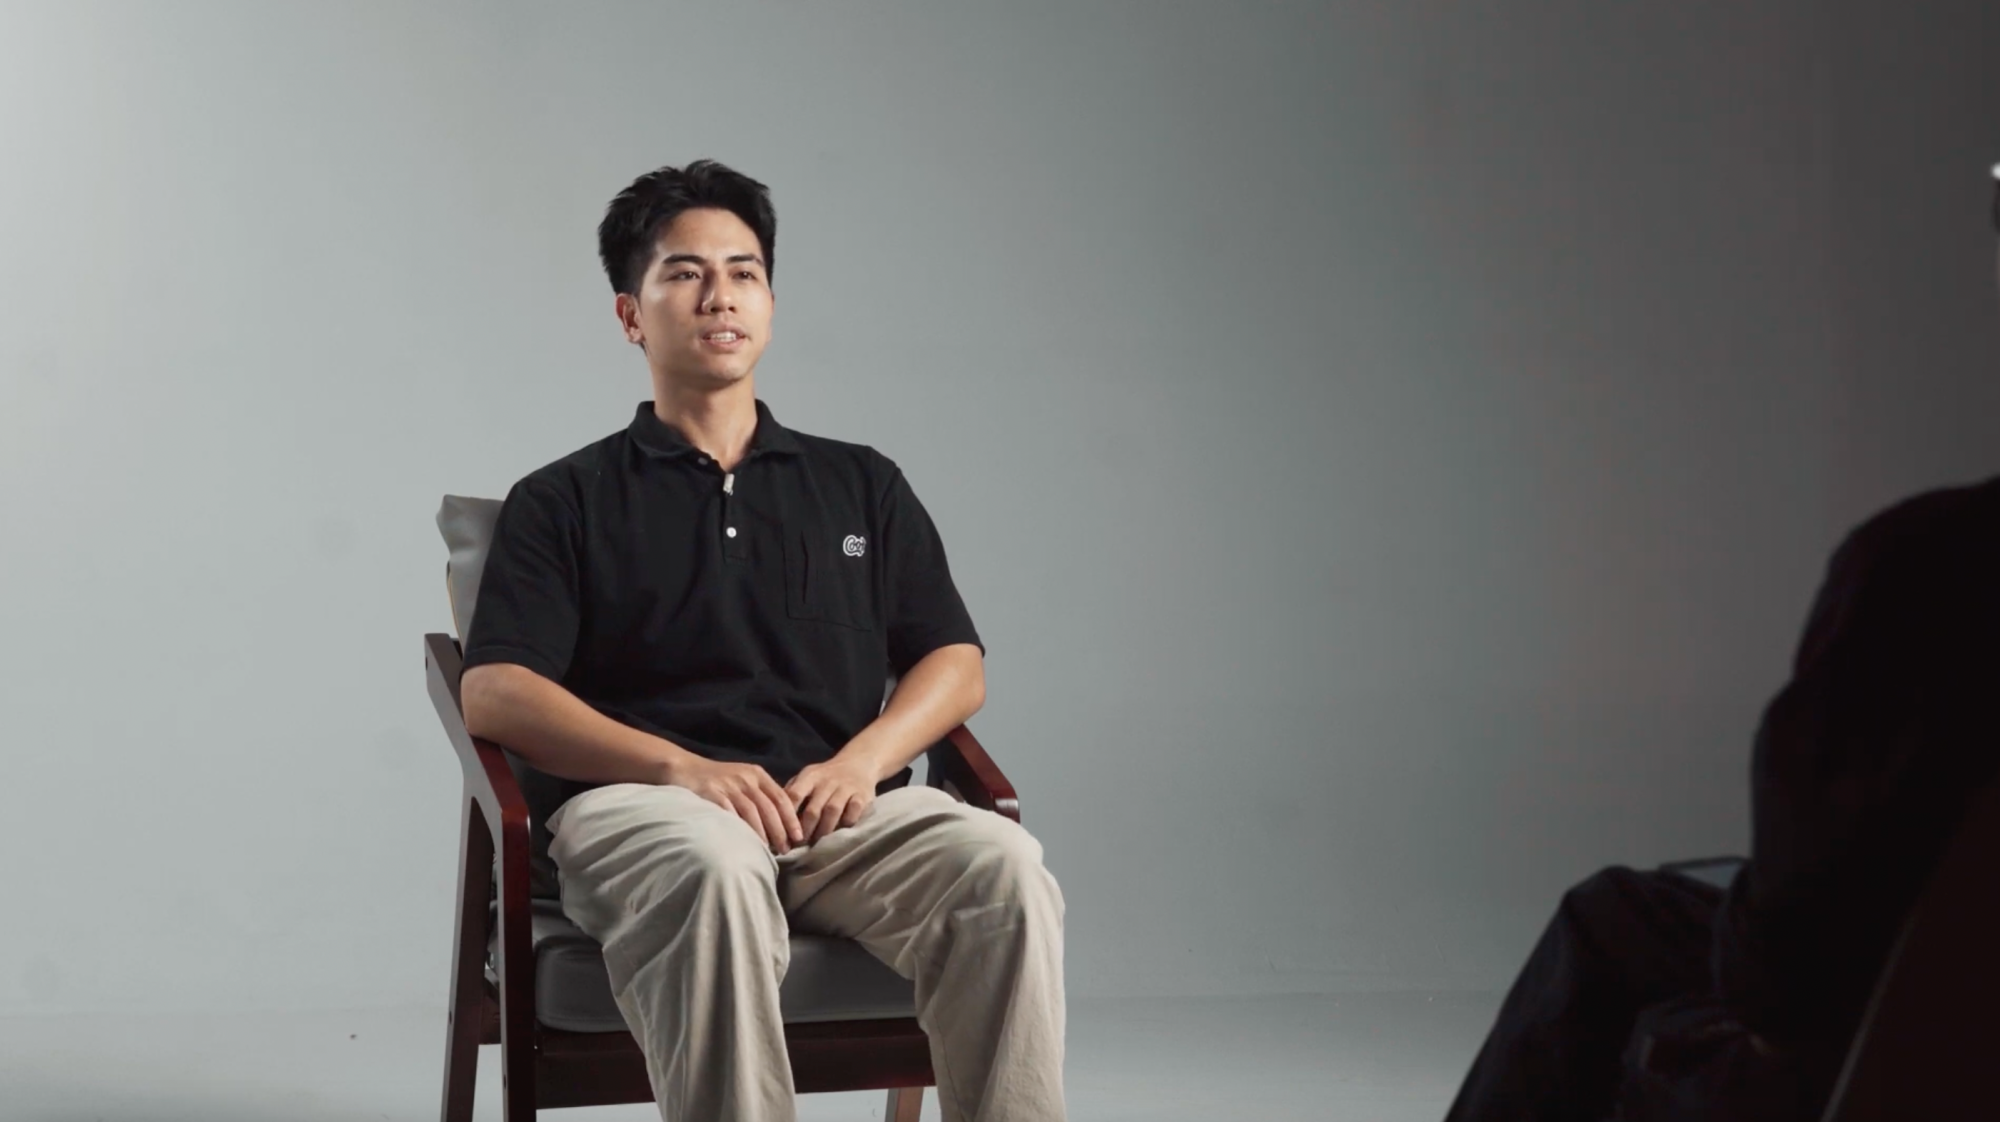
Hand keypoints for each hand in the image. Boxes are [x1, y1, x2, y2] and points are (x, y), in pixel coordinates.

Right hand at [668, 756, 803, 852]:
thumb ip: (761, 795)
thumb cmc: (717, 779)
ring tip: (768, 851)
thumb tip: (782, 823)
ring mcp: (728, 785)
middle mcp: (746, 778)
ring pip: (751, 812)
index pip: (781, 798)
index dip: (791, 819)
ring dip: (762, 833)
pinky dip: (738, 828)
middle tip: (785, 850)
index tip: (799, 837)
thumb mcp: (743, 780)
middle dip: (780, 831)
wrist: (684, 767)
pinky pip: (728, 813)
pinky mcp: (711, 792)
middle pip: (769, 807)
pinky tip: (743, 842)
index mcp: (757, 775)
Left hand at [785, 758, 880, 845]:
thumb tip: (773, 819)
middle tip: (800, 845)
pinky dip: (845, 824)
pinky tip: (839, 832)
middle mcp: (827, 780)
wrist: (858, 763)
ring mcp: (846, 787)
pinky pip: (853, 813)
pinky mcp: (863, 795)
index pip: (794, 795)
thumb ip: (792, 794)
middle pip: (813, 809)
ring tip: (817, 844)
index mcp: (810, 776)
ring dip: (823, 831)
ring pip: (832, 812)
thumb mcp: (807, 778)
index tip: (784, 835)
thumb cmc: (826, 777)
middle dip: (805, 830)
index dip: (788, 817)